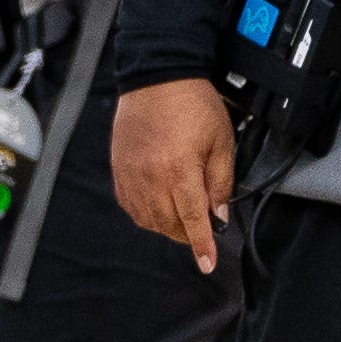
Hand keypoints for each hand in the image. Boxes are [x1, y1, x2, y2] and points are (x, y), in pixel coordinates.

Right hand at [109, 77, 237, 274]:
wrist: (158, 77)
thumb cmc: (193, 104)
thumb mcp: (221, 141)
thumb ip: (221, 182)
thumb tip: (219, 214)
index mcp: (180, 170)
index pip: (193, 219)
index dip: (202, 245)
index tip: (207, 264)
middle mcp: (151, 177)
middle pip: (169, 224)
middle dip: (188, 235)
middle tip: (202, 232)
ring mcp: (131, 174)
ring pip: (147, 219)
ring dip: (166, 227)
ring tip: (181, 219)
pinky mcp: (119, 168)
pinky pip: (130, 205)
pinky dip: (145, 214)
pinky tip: (158, 207)